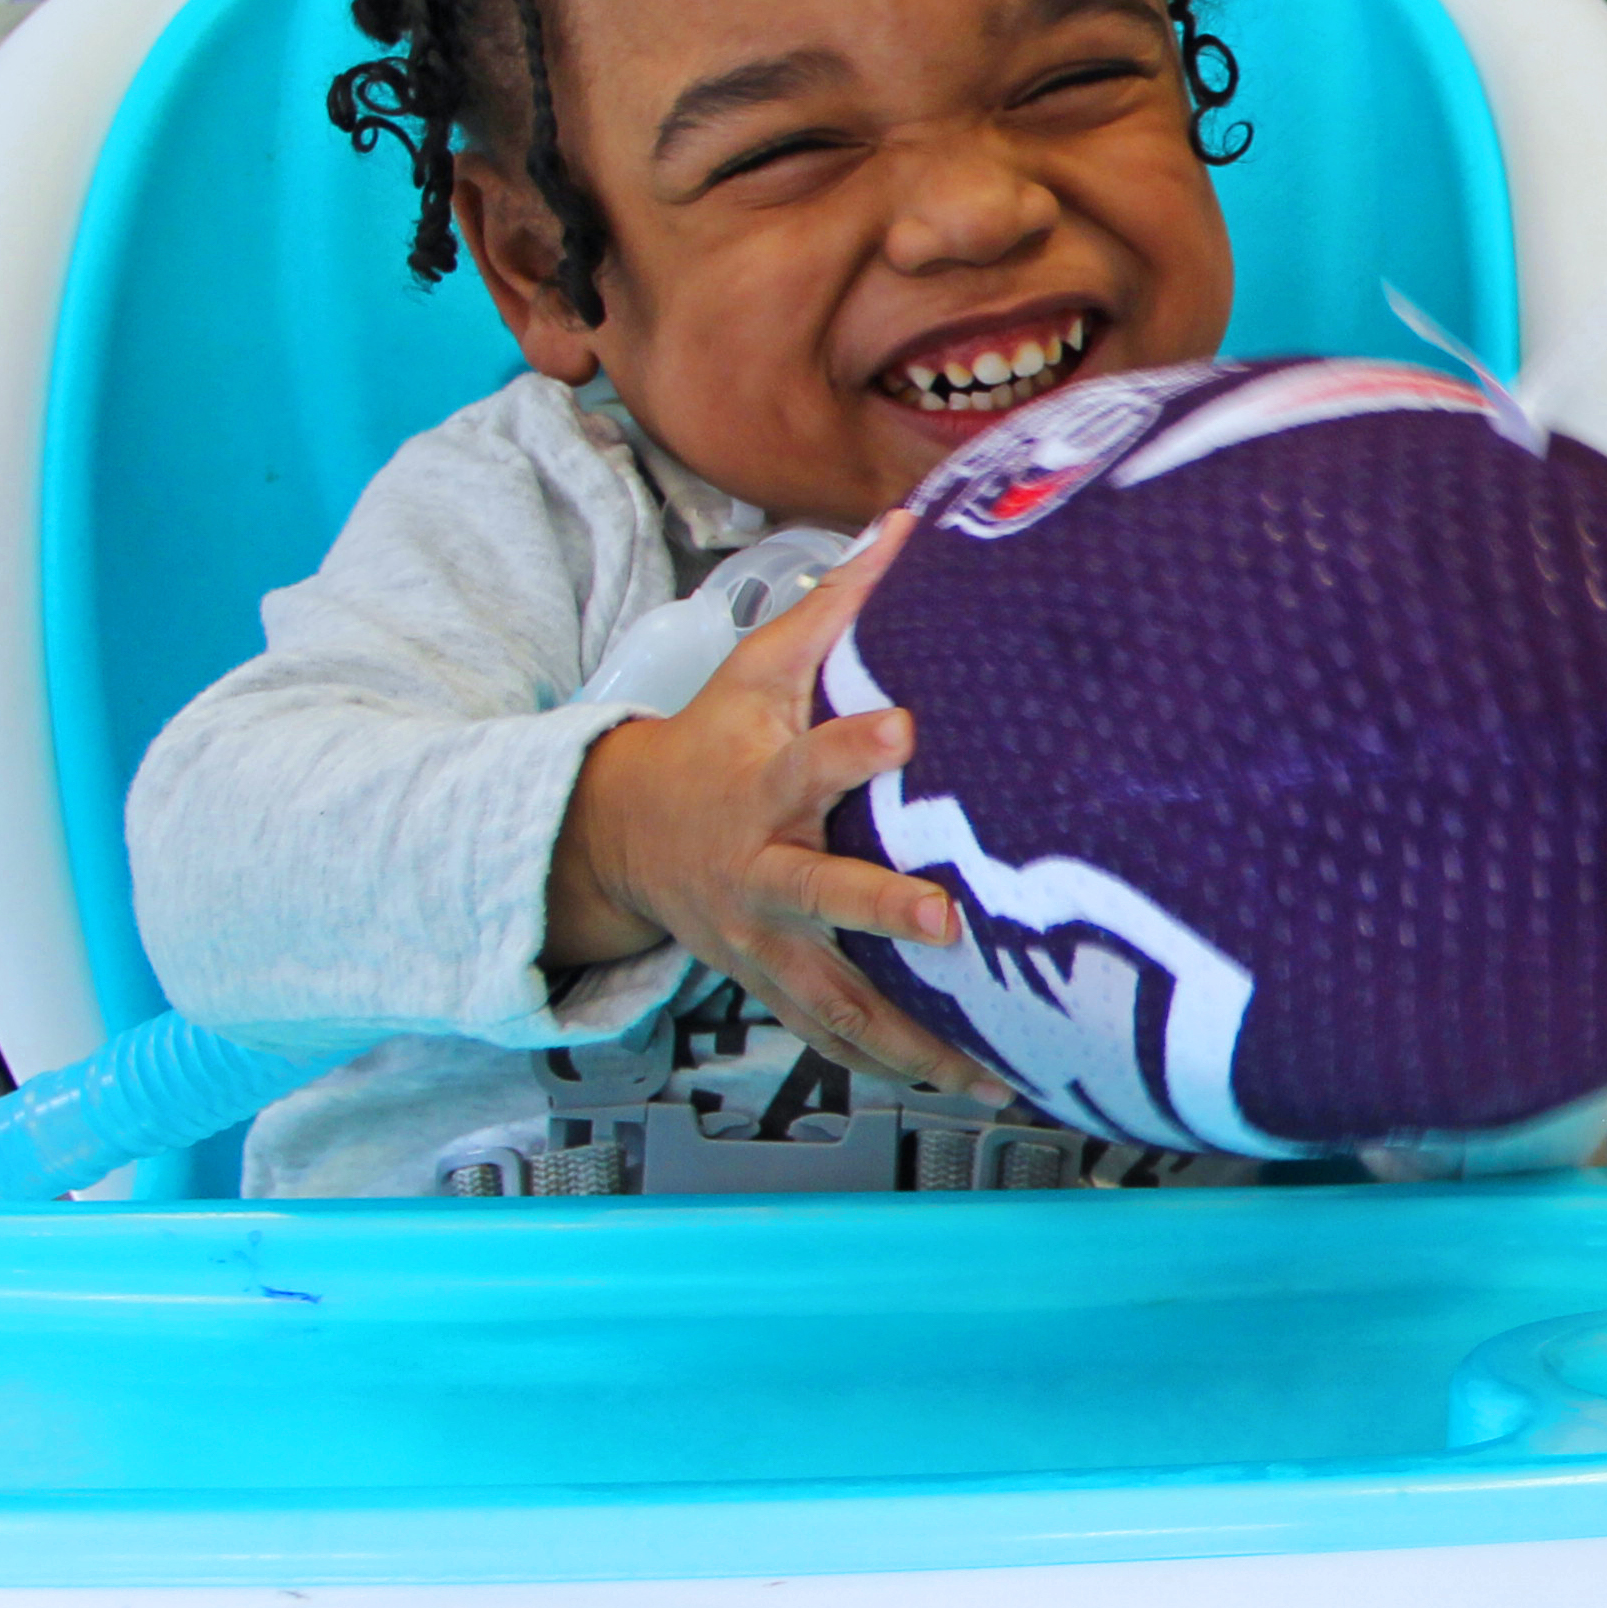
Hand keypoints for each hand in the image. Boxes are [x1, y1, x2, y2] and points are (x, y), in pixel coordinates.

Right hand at [547, 513, 996, 1096]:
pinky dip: (897, 1066)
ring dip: (908, 1036)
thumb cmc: (711, 744)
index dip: (854, 747)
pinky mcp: (774, 988)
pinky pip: (838, 1038)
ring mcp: (763, 943)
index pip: (809, 759)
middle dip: (880, 910)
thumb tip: (908, 521)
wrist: (621, 837)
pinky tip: (969, 1086)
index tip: (907, 729)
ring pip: (834, 997)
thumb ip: (838, 603)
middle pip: (819, 896)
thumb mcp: (758, 668)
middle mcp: (761, 872)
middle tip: (949, 923)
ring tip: (986, 1068)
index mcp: (761, 785)